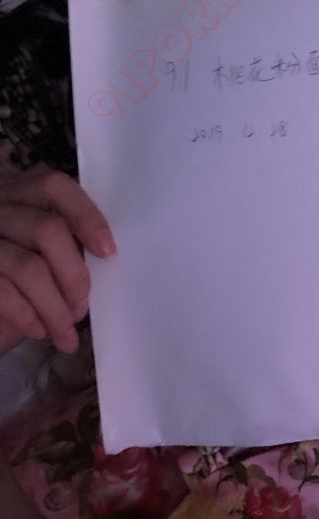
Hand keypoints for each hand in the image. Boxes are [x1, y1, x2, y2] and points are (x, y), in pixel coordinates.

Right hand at [0, 167, 115, 356]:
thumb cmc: (20, 285)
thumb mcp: (45, 256)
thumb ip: (67, 245)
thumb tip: (104, 259)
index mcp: (19, 194)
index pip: (54, 186)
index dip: (86, 216)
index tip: (108, 253)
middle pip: (47, 230)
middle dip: (73, 276)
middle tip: (81, 308)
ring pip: (29, 267)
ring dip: (55, 308)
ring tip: (65, 332)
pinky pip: (4, 291)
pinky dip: (28, 316)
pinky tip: (38, 331)